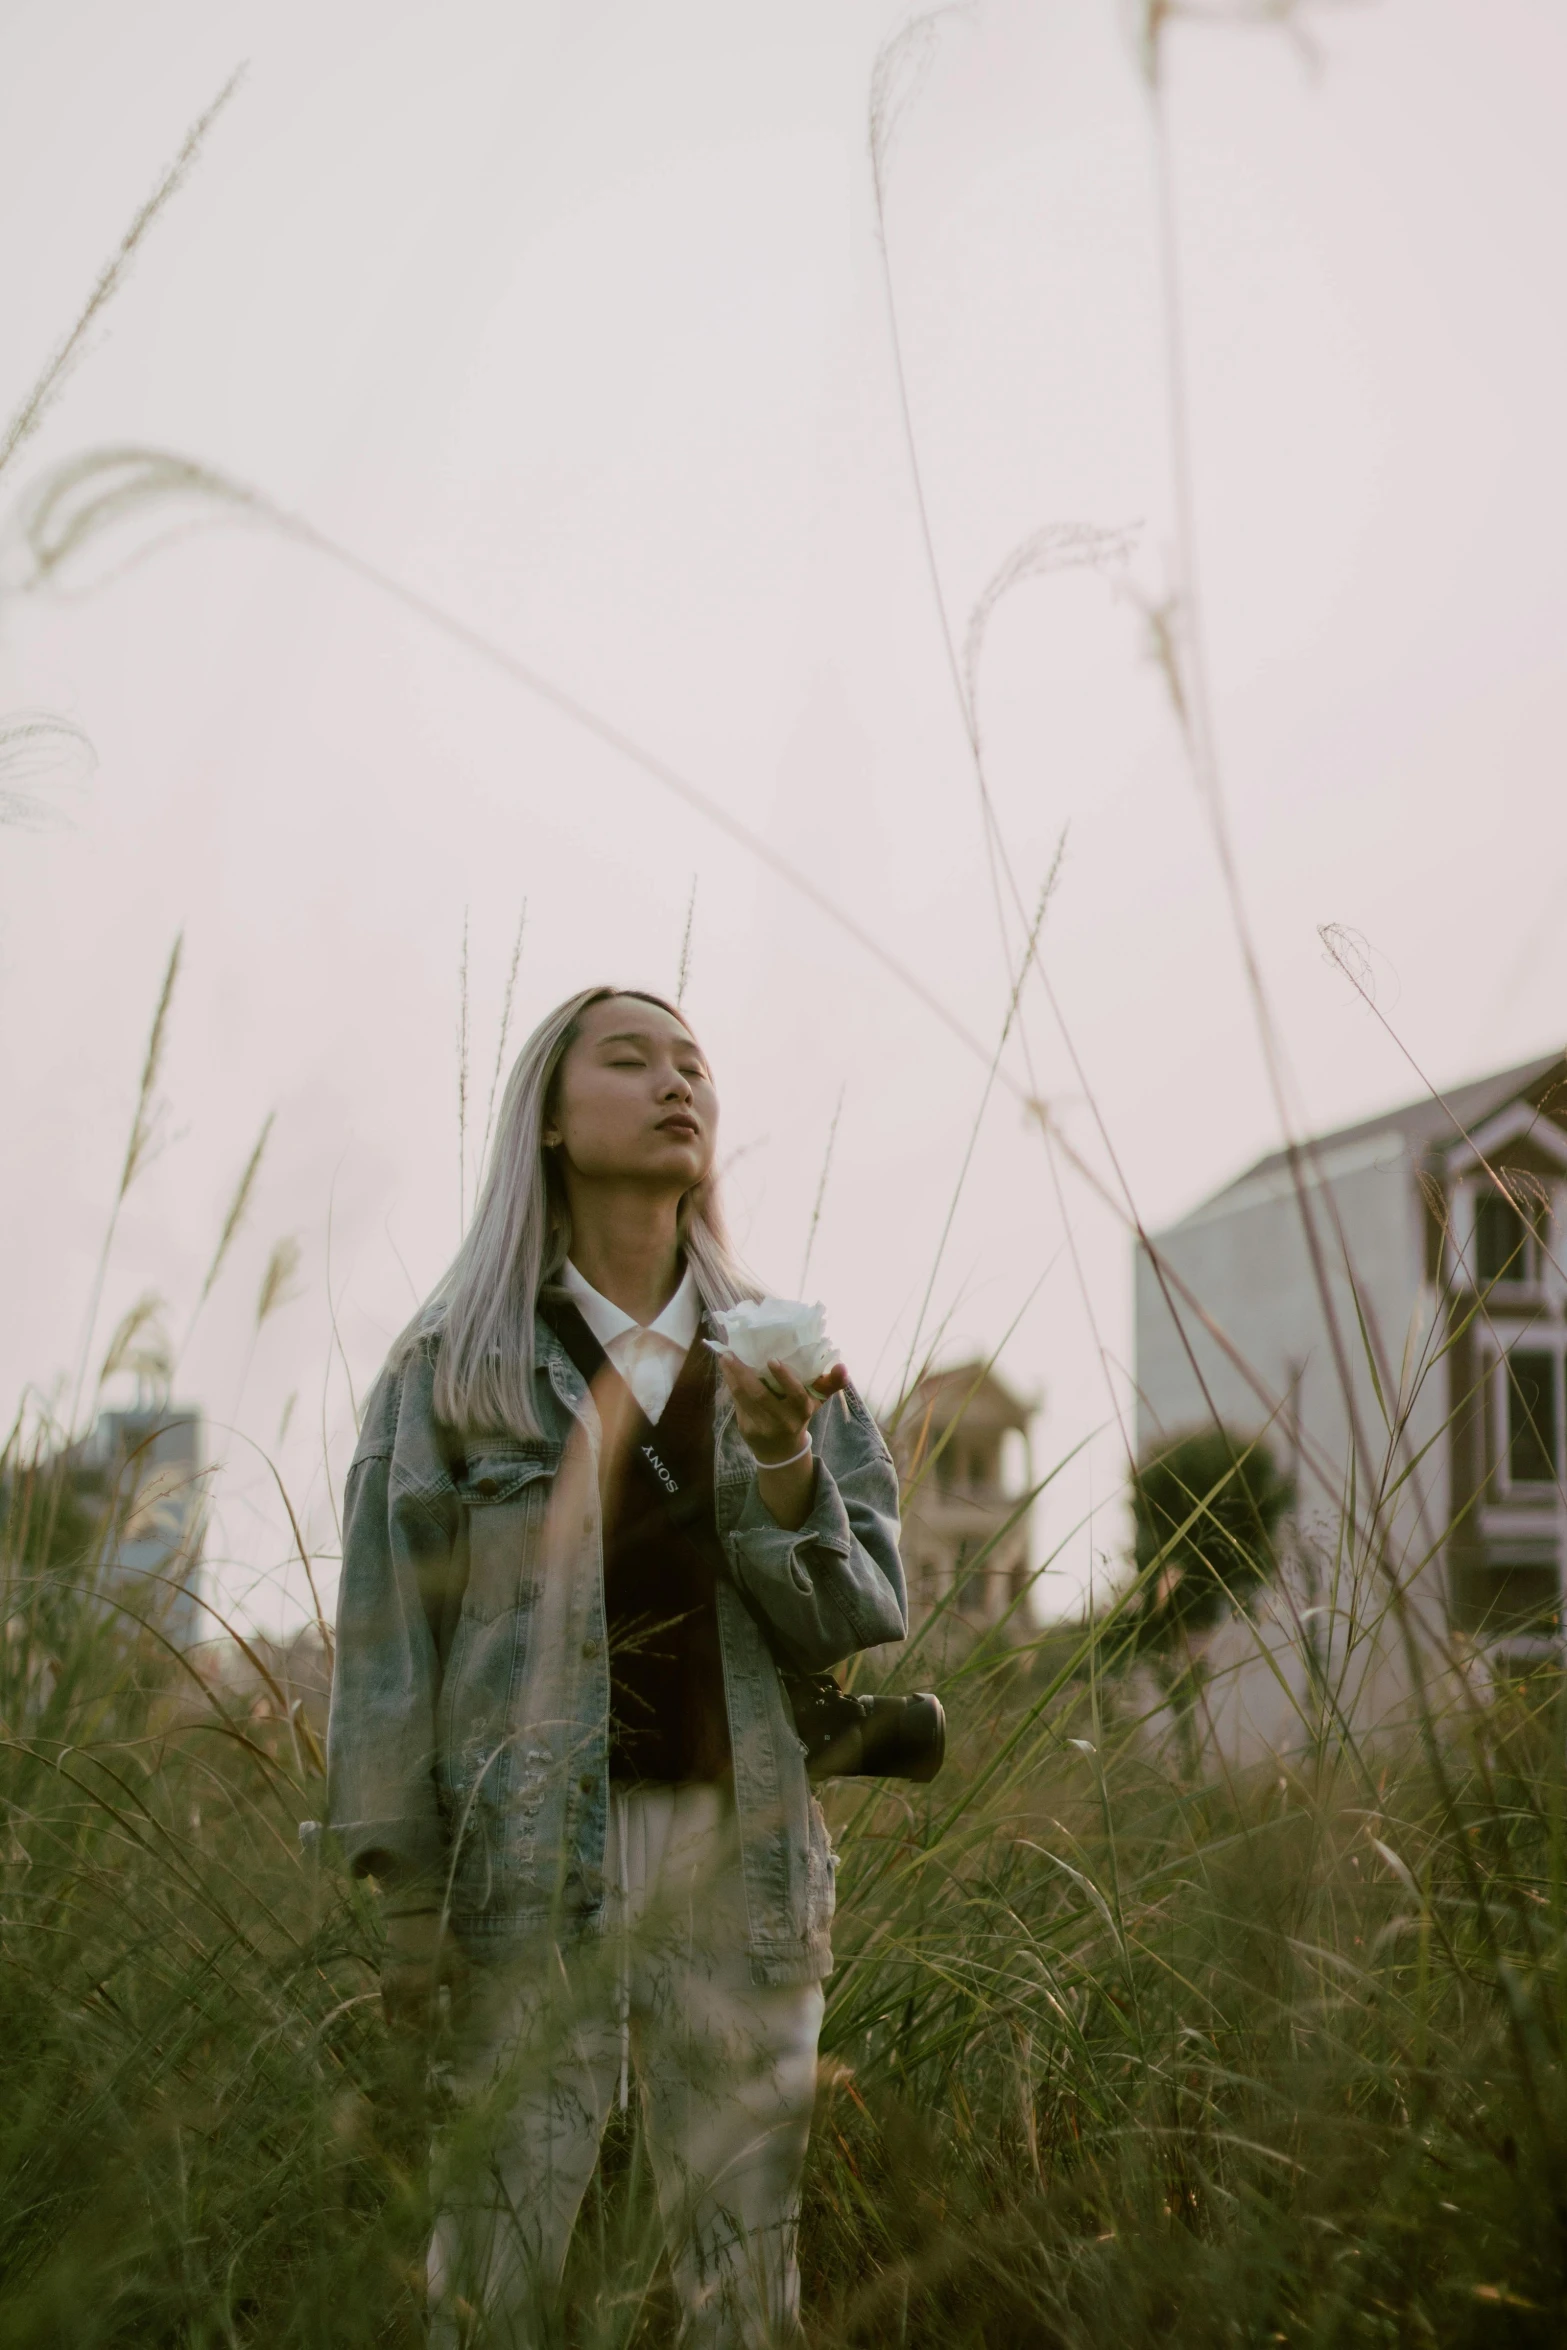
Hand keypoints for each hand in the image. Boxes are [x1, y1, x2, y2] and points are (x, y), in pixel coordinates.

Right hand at [380, 1907, 465, 2037]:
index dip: (440, 2041)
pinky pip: (388, 2014)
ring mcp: (388, 1992)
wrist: (411, 1915)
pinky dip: (397, 2025)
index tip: (451, 2048)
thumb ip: (460, 1998)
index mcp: (421, 1990)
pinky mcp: (383, 1986)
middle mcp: (401, 1995)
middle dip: (425, 2043)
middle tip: (438, 2049)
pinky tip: (409, 2029)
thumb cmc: (439, 1939)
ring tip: (425, 2041)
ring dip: (411, 2036)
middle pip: (412, 2031)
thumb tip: (458, 2028)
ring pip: (399, 2026)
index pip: (430, 2029)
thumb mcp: (458, 1966)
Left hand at [717, 1353, 846, 1463]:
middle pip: (761, 1395)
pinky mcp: (747, 1429)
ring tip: (725, 1357)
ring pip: (744, 1398)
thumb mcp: (817, 1403)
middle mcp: (783, 1421)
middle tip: (732, 1353)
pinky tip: (726, 1371)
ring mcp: (763, 1427)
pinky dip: (730, 1385)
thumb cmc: (799, 1417)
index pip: (796, 1395)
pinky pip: (737, 1403)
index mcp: (802, 1411)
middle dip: (744, 1373)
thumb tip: (843, 1366)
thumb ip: (831, 1383)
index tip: (772, 1359)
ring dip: (731, 1376)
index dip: (784, 1377)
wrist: (782, 1453)